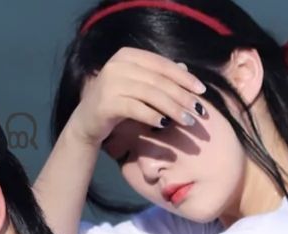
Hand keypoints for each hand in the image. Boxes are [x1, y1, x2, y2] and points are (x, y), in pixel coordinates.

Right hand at [67, 47, 207, 147]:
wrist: (85, 123)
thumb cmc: (114, 103)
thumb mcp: (137, 86)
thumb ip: (157, 76)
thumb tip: (186, 70)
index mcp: (127, 55)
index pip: (162, 65)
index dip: (184, 78)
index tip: (201, 91)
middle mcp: (117, 65)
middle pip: (158, 80)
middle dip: (181, 96)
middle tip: (197, 111)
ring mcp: (110, 83)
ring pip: (151, 94)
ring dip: (172, 109)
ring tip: (187, 121)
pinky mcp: (106, 103)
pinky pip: (136, 109)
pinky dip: (152, 116)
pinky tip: (164, 124)